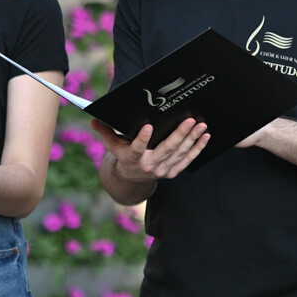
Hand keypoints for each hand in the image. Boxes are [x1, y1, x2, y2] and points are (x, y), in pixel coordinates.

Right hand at [91, 118, 209, 180]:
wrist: (132, 177)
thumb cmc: (123, 154)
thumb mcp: (112, 144)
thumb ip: (104, 131)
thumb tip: (92, 119)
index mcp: (131, 158)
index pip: (136, 149)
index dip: (142, 139)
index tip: (148, 126)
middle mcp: (148, 166)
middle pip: (166, 150)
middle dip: (179, 134)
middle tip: (189, 120)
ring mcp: (162, 170)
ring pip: (180, 153)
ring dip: (192, 139)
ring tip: (201, 125)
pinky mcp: (173, 172)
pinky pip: (187, 160)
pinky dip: (197, 148)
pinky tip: (204, 136)